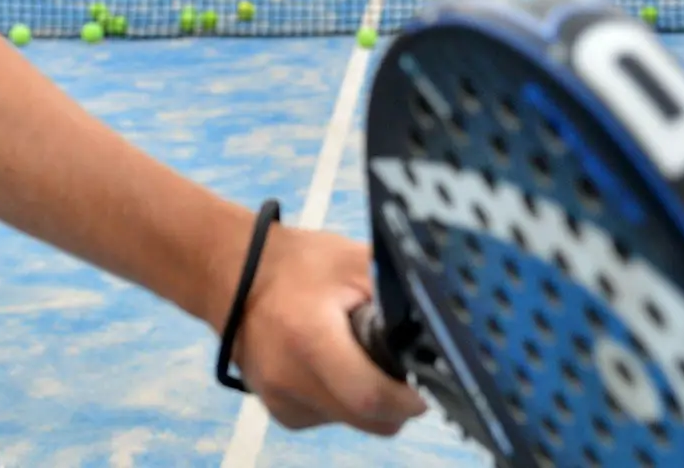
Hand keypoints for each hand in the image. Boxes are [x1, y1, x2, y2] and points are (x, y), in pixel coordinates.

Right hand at [227, 225, 426, 435]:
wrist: (235, 276)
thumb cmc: (300, 264)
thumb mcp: (354, 260)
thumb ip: (399, 287)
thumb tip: (447, 311)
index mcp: (310, 339)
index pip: (372, 396)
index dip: (411, 396)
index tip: (431, 379)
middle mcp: (291, 380)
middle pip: (370, 419)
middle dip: (399, 401)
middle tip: (406, 366)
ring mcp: (282, 402)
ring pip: (355, 423)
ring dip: (372, 401)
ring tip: (363, 355)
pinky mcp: (280, 413)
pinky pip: (333, 419)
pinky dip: (346, 400)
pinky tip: (338, 364)